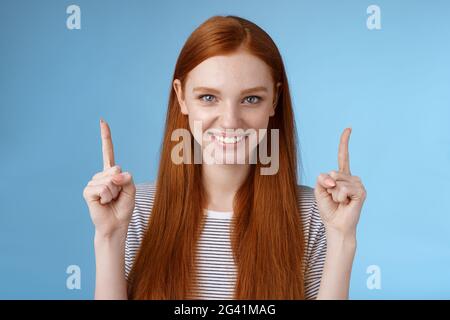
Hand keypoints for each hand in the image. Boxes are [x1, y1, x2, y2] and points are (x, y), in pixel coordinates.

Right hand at [83, 119, 135, 237]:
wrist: (115, 225)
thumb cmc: (123, 208)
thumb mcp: (131, 190)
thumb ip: (127, 179)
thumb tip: (116, 172)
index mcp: (111, 173)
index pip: (108, 152)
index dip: (105, 137)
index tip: (102, 121)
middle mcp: (101, 176)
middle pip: (116, 169)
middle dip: (122, 184)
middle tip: (117, 196)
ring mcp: (93, 182)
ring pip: (110, 180)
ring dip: (114, 193)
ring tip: (110, 201)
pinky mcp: (88, 191)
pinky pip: (103, 188)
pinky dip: (107, 197)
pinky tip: (104, 203)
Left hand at [314, 128, 366, 237]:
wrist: (335, 225)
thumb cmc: (328, 208)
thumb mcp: (319, 190)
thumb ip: (322, 178)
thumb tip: (334, 177)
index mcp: (341, 176)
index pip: (343, 156)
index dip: (344, 142)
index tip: (349, 128)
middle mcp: (351, 178)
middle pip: (333, 172)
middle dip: (327, 186)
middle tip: (333, 198)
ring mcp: (357, 184)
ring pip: (338, 181)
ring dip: (334, 194)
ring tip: (340, 202)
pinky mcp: (361, 192)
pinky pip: (343, 188)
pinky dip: (339, 197)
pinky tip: (346, 203)